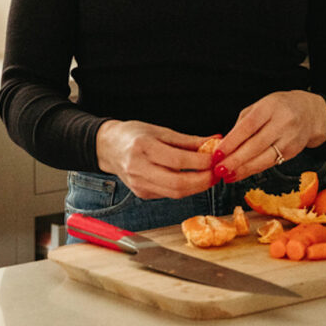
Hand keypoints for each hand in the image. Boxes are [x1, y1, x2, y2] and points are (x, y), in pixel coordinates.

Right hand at [95, 119, 215, 199]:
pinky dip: (185, 189)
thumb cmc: (134, 135)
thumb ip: (188, 141)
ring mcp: (139, 184)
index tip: (216, 158)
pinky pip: (169, 194)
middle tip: (217, 173)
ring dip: (197, 188)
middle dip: (203, 181)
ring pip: (175, 193)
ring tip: (210, 177)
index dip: (201, 162)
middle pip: (177, 183)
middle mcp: (138, 168)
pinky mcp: (142, 194)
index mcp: (143, 147)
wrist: (108, 147)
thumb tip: (215, 142)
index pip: (178, 161)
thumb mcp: (161, 131)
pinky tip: (194, 180)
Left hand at [214, 91, 325, 182]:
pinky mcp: (293, 152)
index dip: (232, 141)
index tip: (218, 153)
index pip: (248, 126)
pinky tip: (241, 174)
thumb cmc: (278, 108)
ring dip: (243, 169)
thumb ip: (242, 123)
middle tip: (219, 169)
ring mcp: (289, 139)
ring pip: (264, 158)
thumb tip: (225, 145)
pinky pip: (270, 163)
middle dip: (235, 160)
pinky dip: (253, 170)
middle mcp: (282, 123)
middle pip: (256, 145)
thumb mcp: (259, 107)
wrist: (309, 113)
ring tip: (227, 175)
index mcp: (270, 107)